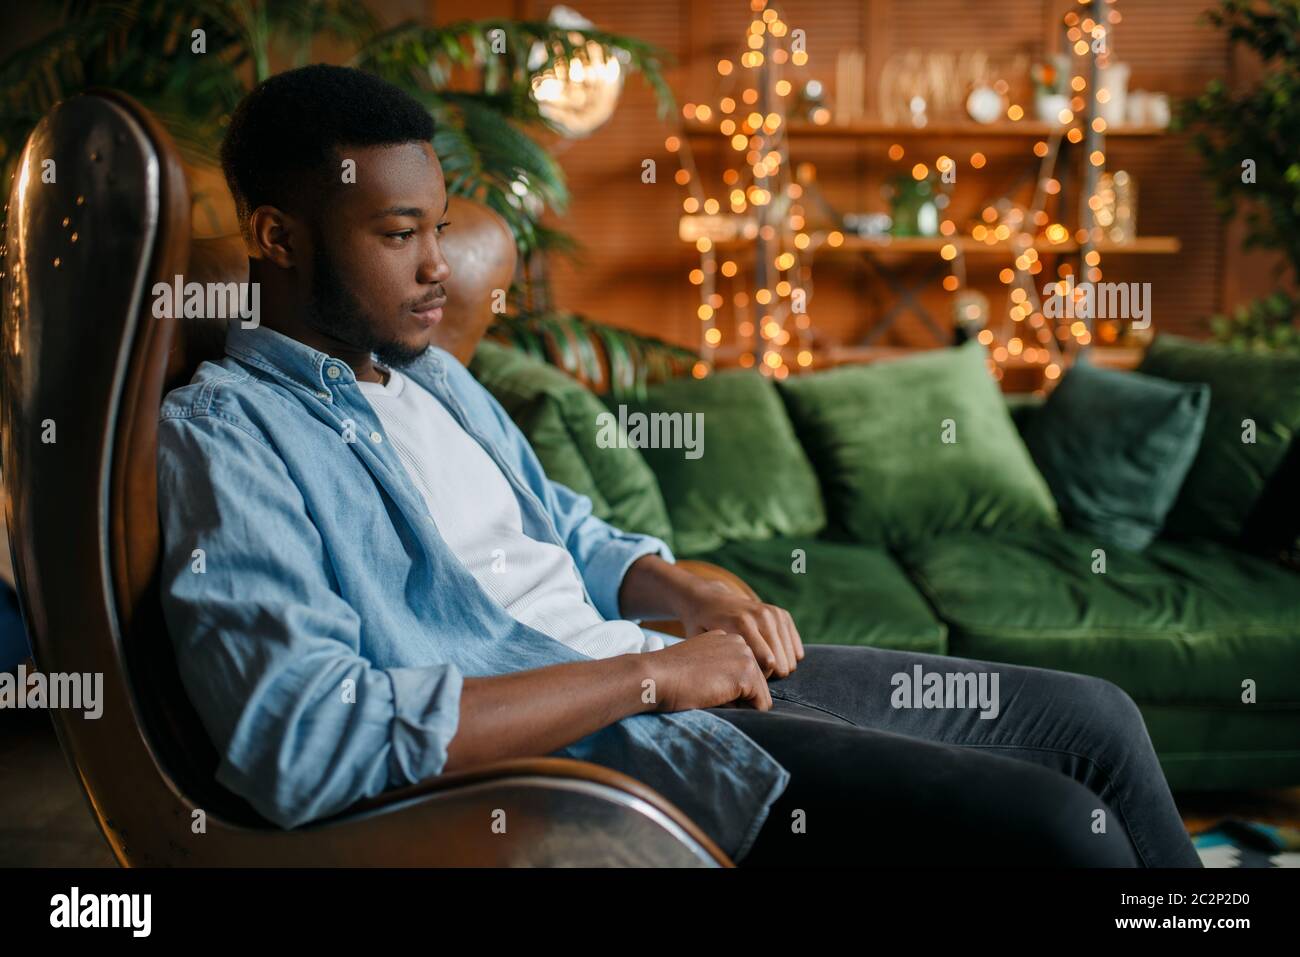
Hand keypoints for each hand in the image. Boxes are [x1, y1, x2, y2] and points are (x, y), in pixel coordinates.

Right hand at [644, 630, 771, 711]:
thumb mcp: (698, 665)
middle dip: (737, 698)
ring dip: (738, 704)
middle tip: (706, 691)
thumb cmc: (668, 676)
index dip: (728, 689)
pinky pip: (760, 706)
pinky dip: (741, 712)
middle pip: (756, 684)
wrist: (655, 676)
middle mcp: (740, 642)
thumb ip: (719, 670)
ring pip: (760, 696)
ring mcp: (745, 656)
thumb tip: (737, 694)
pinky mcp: (746, 674)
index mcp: (727, 639)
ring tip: (710, 694)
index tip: (703, 684)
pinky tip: (716, 698)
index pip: (744, 673)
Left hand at [673, 579, 804, 678]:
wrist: (710, 600)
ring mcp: (773, 614)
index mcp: (741, 624)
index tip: (743, 681)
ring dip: (778, 667)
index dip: (758, 681)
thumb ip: (714, 667)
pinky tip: (768, 656)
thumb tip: (732, 703)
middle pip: (782, 663)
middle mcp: (761, 616)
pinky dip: (785, 657)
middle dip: (769, 676)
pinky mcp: (782, 614)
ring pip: (792, 658)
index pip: (768, 663)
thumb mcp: (699, 645)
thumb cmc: (702, 629)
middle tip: (750, 674)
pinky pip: (796, 649)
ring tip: (757, 665)